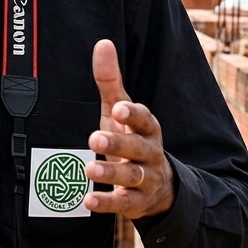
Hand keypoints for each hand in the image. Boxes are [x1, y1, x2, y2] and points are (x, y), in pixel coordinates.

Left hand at [84, 40, 174, 218]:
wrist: (158, 186)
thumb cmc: (132, 138)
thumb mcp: (121, 112)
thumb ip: (110, 81)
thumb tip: (102, 43)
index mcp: (148, 128)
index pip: (145, 119)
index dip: (133, 114)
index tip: (119, 108)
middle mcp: (150, 153)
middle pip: (137, 148)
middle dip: (117, 143)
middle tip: (94, 138)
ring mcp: (146, 179)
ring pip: (132, 177)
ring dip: (110, 174)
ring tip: (89, 169)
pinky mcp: (137, 202)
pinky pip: (124, 204)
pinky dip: (107, 203)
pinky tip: (88, 200)